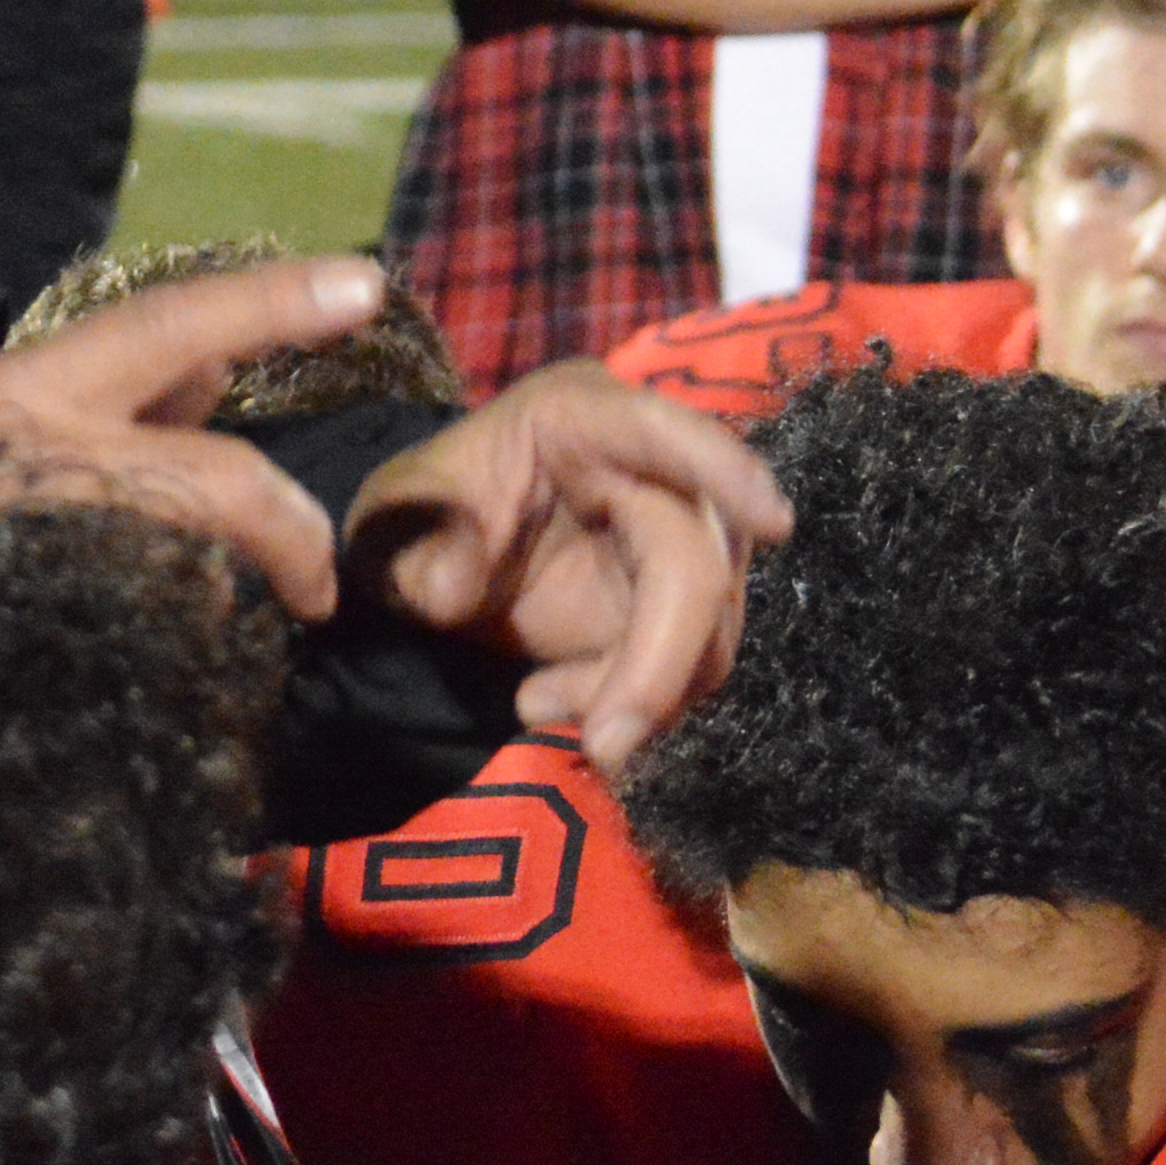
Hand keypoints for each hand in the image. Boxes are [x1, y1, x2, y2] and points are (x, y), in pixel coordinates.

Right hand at [0, 255, 382, 614]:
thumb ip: (123, 389)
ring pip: (198, 573)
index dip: (268, 303)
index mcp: (29, 389)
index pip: (169, 326)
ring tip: (236, 628)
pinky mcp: (54, 636)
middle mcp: (40, 459)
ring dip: (233, 597)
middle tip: (321, 584)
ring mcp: (47, 551)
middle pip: (215, 484)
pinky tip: (177, 662)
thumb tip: (219, 367)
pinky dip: (185, 643)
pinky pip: (162, 638)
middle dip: (291, 530)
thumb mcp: (16, 415)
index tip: (364, 287)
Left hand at [347, 364, 787, 777]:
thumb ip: (415, 548)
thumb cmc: (414, 524)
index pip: (658, 432)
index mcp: (575, 417)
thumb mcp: (388, 528)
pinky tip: (554, 700)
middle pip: (697, 562)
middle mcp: (646, 465)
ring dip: (639, 691)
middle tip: (603, 747)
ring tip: (536, 705)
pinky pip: (691, 661)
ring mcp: (674, 530)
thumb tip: (461, 586)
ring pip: (709, 626)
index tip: (777, 522)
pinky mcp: (678, 595)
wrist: (427, 568)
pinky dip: (634, 699)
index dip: (723, 470)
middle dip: (659, 664)